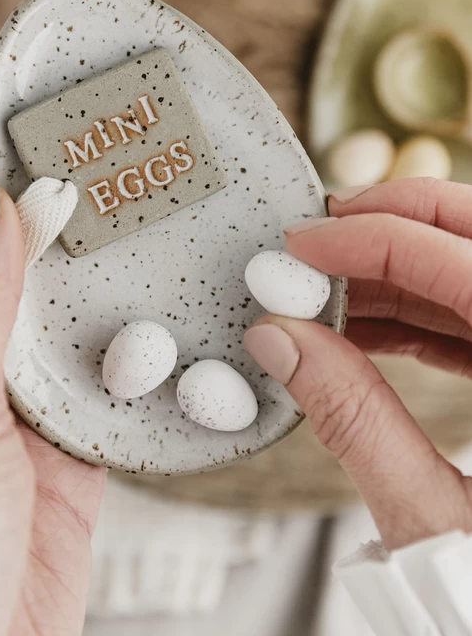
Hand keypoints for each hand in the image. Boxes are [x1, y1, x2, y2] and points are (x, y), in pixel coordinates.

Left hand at [0, 118, 105, 635]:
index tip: (14, 112)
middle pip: (3, 265)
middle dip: (46, 210)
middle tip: (99, 154)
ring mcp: (8, 409)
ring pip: (57, 319)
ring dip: (92, 276)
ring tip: (138, 217)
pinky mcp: (62, 452)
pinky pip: (100, 382)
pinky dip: (128, 350)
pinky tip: (158, 316)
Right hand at [244, 177, 471, 550]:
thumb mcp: (434, 518)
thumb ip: (355, 422)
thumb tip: (282, 343)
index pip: (459, 261)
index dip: (372, 239)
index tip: (303, 245)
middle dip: (394, 218)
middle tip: (322, 231)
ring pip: (468, 269)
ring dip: (391, 270)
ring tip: (321, 290)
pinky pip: (467, 315)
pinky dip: (411, 314)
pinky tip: (355, 328)